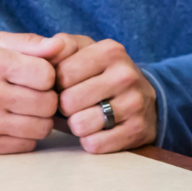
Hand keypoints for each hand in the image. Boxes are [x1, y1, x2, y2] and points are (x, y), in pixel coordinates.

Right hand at [0, 32, 62, 153]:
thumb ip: (31, 42)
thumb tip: (61, 45)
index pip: (46, 75)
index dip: (49, 75)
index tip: (38, 75)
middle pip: (48, 104)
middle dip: (49, 98)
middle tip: (37, 94)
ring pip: (42, 127)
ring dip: (41, 119)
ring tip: (28, 108)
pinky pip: (28, 144)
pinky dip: (29, 135)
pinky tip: (17, 122)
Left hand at [51, 35, 157, 153]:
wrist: (146, 98)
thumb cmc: (102, 74)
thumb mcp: (85, 51)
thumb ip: (61, 46)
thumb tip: (46, 48)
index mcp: (110, 51)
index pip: (62, 74)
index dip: (57, 84)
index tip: (66, 86)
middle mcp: (125, 75)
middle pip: (68, 101)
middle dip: (65, 107)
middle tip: (75, 104)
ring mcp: (134, 103)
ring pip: (79, 125)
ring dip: (76, 126)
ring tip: (86, 117)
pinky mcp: (137, 130)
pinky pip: (94, 144)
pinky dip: (90, 141)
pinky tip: (99, 131)